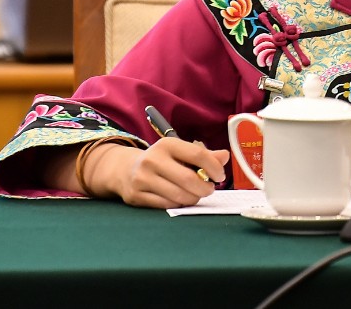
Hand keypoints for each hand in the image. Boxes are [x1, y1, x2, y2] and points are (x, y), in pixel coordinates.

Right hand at [88, 139, 228, 208]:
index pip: (197, 155)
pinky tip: (181, 199)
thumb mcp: (179, 152)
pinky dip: (179, 205)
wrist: (125, 170)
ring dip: (193, 198)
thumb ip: (204, 155)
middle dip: (205, 188)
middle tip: (210, 189)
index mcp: (167, 144)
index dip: (214, 167)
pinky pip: (166, 205)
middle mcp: (152, 159)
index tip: (219, 176)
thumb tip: (225, 156)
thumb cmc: (161, 161)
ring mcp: (143, 178)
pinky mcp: (137, 195)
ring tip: (196, 194)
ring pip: (179, 195)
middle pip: (189, 179)